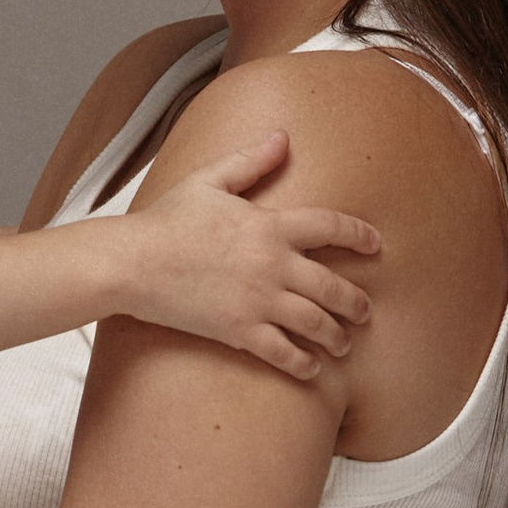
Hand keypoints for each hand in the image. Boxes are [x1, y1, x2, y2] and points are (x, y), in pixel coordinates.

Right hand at [117, 129, 379, 378]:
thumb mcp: (208, 181)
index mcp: (270, 225)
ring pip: (315, 323)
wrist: (132, 262)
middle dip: (356, 303)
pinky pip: (282, 352)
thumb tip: (283, 138)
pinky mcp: (239, 330)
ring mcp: (258, 300)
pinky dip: (302, 364)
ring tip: (344, 346)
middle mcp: (273, 264)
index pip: (331, 226)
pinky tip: (311, 370)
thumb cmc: (166, 220)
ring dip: (336, 337)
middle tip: (365, 312)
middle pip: (333, 285)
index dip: (359, 235)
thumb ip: (250, 161)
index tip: (376, 245)